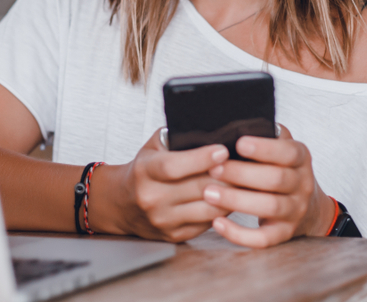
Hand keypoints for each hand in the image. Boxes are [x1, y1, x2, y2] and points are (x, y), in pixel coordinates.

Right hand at [93, 129, 231, 242]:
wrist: (121, 203)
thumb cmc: (144, 170)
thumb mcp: (153, 147)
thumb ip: (176, 137)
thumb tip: (210, 130)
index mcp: (145, 171)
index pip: (174, 166)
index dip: (201, 158)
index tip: (223, 150)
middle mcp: (152, 198)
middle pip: (197, 188)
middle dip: (226, 176)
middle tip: (245, 165)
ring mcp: (163, 220)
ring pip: (207, 210)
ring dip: (230, 196)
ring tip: (243, 182)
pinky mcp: (174, 236)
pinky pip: (207, 225)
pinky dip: (222, 212)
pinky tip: (231, 199)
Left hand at [200, 124, 333, 247]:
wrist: (307, 205)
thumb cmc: (280, 168)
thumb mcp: (279, 147)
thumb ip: (263, 134)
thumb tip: (230, 122)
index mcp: (300, 157)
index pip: (288, 151)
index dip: (264, 148)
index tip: (238, 143)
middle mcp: (302, 183)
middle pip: (276, 179)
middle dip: (241, 174)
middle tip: (213, 168)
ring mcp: (295, 210)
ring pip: (270, 207)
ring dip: (237, 200)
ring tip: (209, 192)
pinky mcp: (284, 233)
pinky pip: (264, 238)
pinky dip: (240, 234)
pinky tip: (218, 223)